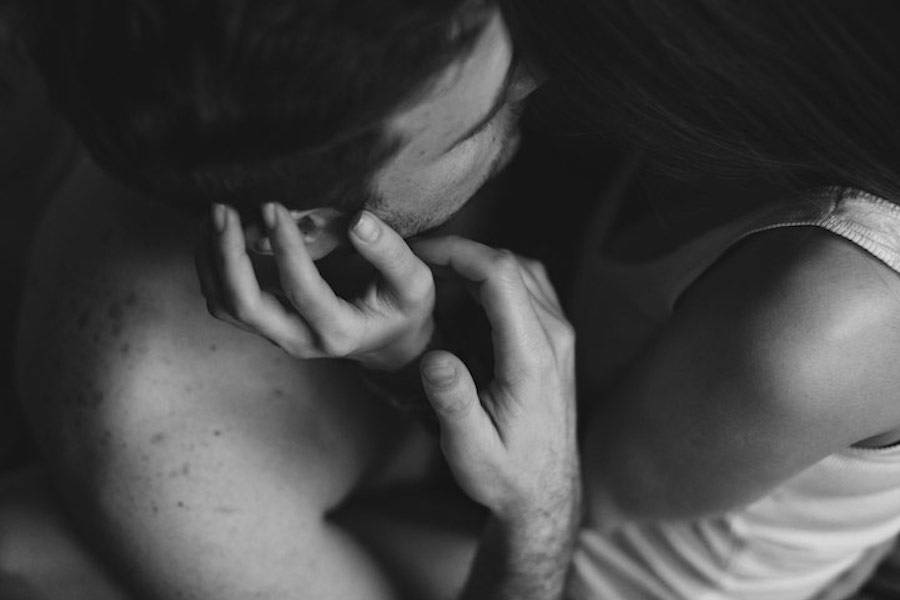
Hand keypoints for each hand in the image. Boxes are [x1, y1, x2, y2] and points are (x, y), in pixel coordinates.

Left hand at [196, 202, 434, 370]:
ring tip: (217, 214)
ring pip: (224, 304)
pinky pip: (222, 299)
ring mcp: (277, 334)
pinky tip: (216, 231)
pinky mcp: (264, 323)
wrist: (387, 339)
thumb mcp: (413, 282)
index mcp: (339, 331)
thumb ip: (390, 253)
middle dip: (228, 256)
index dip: (284, 248)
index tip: (274, 206)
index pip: (302, 291)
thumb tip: (359, 220)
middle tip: (223, 210)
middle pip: (245, 306)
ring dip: (213, 259)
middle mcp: (300, 340)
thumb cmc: (401, 306)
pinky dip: (211, 264)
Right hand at [413, 237, 579, 522]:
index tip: (419, 252)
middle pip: (511, 264)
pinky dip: (492, 280)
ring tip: (434, 277)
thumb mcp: (471, 450)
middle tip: (416, 263)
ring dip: (477, 265)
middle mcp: (553, 336)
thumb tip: (435, 358)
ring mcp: (558, 335)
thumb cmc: (505, 474)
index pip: (502, 277)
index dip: (459, 253)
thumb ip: (454, 403)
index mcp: (532, 358)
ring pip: (522, 271)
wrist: (545, 492)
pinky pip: (527, 288)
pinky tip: (462, 298)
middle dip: (461, 254)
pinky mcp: (554, 338)